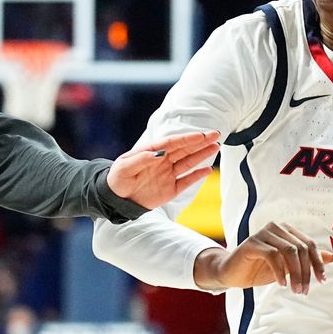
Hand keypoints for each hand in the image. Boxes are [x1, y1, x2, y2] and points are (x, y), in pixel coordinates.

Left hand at [106, 130, 220, 208]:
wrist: (116, 199)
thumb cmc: (117, 179)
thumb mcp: (124, 167)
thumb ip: (141, 159)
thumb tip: (159, 153)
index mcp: (152, 152)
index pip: (173, 143)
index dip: (187, 138)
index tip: (201, 135)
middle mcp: (163, 161)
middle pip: (185, 149)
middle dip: (200, 142)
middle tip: (216, 134)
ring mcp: (168, 175)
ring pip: (188, 163)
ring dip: (202, 155)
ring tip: (216, 146)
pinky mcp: (170, 189)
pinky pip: (186, 182)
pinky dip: (197, 176)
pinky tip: (208, 169)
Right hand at [194, 221, 332, 291]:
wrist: (231, 273)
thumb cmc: (259, 269)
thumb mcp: (287, 267)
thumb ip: (306, 260)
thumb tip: (331, 257)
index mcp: (286, 230)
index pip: (309, 245)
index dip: (318, 263)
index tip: (321, 281)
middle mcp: (276, 227)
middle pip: (301, 248)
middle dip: (306, 272)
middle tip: (304, 291)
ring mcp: (263, 233)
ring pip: (289, 251)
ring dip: (295, 273)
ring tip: (295, 290)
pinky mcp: (252, 243)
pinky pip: (272, 255)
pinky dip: (280, 272)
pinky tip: (282, 284)